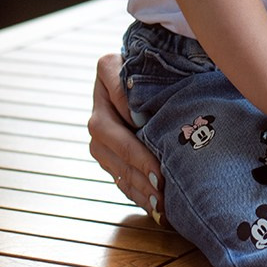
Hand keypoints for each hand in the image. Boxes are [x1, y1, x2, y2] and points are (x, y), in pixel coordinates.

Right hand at [88, 52, 163, 222]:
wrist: (158, 72)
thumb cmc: (168, 63)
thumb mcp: (165, 61)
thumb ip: (160, 75)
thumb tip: (159, 106)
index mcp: (107, 68)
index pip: (114, 91)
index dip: (130, 120)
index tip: (149, 139)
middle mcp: (98, 100)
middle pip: (106, 133)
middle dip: (134, 160)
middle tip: (160, 180)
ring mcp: (99, 126)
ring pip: (108, 158)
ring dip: (135, 181)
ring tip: (159, 200)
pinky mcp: (106, 150)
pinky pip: (116, 173)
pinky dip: (135, 191)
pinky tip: (154, 205)